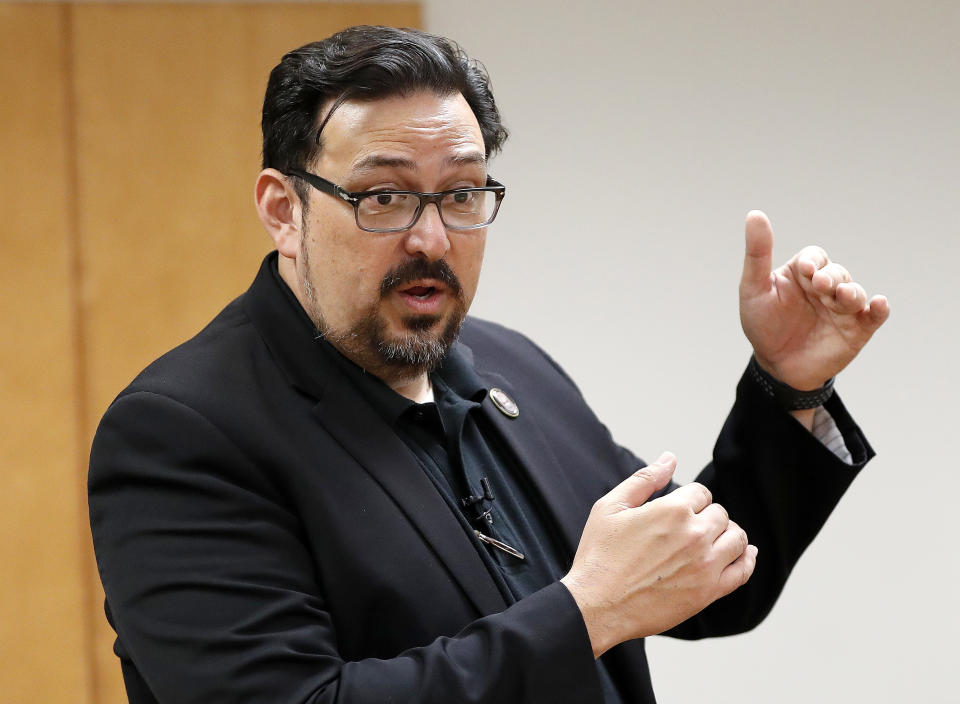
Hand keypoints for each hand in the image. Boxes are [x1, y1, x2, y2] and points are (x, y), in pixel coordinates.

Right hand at [560, 453, 756, 657]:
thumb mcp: (611, 507)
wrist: (597, 605)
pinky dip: (747, 559)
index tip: (679, 509)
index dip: (690, 498)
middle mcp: (695, 535)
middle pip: (720, 514)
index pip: (701, 493)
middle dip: (707, 516)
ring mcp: (705, 565)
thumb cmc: (599, 556)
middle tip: (688, 528)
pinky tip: (743, 554)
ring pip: (737, 538)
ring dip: (727, 534)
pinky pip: (742, 571)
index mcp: (672, 510)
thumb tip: (670, 458)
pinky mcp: (708, 592)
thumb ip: (644, 480)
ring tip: (712, 539)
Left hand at [739, 210, 889, 389]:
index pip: (815, 257)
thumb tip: (755, 214)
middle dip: (831, 278)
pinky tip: (879, 304)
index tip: (806, 271)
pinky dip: (879, 310)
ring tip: (842, 298)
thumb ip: (757, 254)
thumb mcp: (753, 288)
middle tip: (821, 286)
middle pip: (837, 273)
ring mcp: (842, 309)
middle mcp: (825, 288)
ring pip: (855, 293)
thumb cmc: (762, 324)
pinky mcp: (856, 330)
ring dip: (851, 293)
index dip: (813, 261)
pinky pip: (874, 316)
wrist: (775, 366)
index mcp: (802, 274)